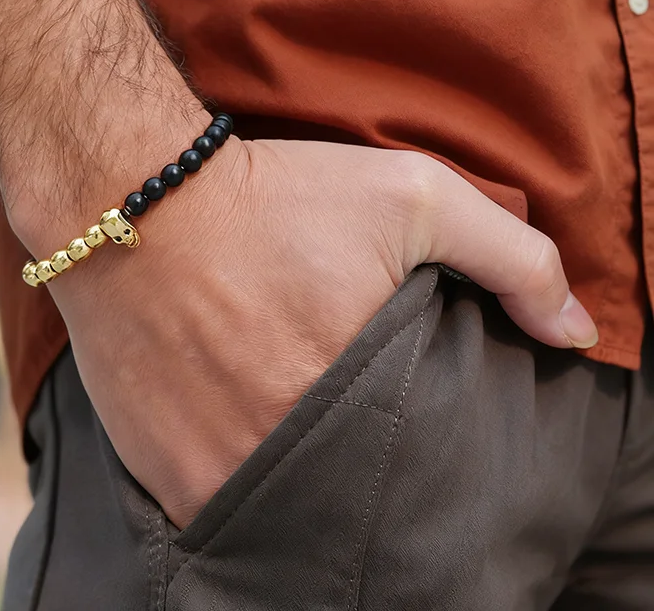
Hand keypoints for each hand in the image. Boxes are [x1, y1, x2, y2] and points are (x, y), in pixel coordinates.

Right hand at [46, 134, 597, 529]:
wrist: (130, 197)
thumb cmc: (274, 194)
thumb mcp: (412, 196)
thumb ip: (511, 258)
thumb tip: (572, 331)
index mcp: (348, 398)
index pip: (418, 470)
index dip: (418, 447)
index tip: (402, 416)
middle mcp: (274, 454)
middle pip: (347, 496)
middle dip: (356, 463)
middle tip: (341, 412)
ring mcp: (207, 472)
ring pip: (281, 509)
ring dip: (295, 475)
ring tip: (285, 413)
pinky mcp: (156, 471)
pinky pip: (218, 502)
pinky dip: (239, 474)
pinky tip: (236, 419)